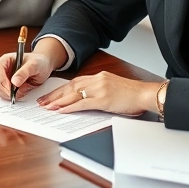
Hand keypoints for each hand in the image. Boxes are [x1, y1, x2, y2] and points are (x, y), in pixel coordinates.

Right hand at [0, 51, 53, 99]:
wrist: (43, 66)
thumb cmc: (39, 62)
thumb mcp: (34, 65)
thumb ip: (24, 72)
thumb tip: (14, 82)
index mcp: (6, 60)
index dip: (2, 80)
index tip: (12, 89)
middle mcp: (1, 68)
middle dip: (5, 90)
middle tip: (17, 94)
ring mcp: (2, 77)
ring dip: (7, 94)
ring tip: (20, 93)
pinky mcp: (5, 85)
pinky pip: (2, 93)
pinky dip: (9, 96)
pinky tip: (18, 94)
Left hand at [36, 71, 157, 115]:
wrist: (146, 94)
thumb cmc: (132, 95)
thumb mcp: (113, 88)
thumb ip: (99, 91)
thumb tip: (85, 100)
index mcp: (99, 77)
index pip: (74, 82)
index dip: (60, 89)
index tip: (50, 95)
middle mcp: (97, 80)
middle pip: (70, 87)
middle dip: (54, 95)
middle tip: (42, 102)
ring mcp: (100, 89)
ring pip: (73, 94)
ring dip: (58, 101)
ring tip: (47, 107)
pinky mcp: (103, 99)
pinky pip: (82, 103)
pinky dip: (70, 107)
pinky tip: (61, 110)